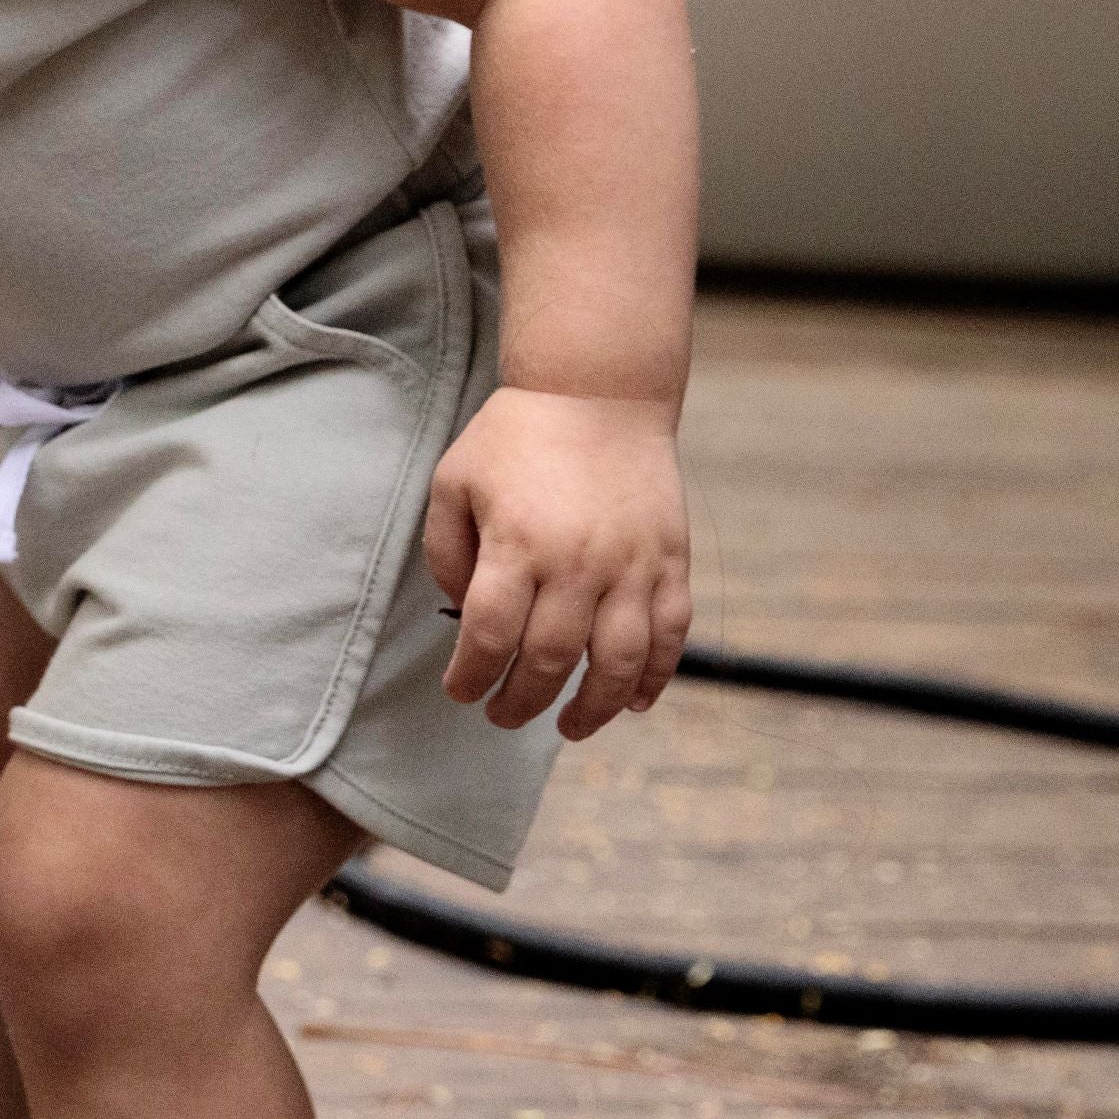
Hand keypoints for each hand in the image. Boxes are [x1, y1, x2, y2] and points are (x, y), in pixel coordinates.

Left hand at [420, 386, 688, 737]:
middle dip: (520, 702)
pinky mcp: (671, 561)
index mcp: (517, 544)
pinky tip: (633, 701)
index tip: (462, 692)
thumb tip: (462, 612)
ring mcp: (632, 565)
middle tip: (502, 716)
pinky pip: (670, 634)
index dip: (471, 676)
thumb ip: (447, 552)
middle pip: (549, 660)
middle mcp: (578, 563)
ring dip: (594, 708)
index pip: (489, 636)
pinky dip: (656, 676)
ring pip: (617, 662)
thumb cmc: (515, 438)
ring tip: (569, 726)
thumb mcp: (453, 481)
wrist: (598, 393)